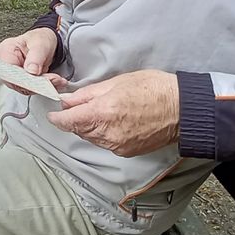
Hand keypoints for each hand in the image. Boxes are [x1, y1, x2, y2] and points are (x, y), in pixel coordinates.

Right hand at [0, 27, 60, 94]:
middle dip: (37, 83)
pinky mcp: (21, 80)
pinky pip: (31, 87)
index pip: (7, 71)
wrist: (46, 42)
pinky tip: (55, 81)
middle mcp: (6, 63)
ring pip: (25, 87)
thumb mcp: (41, 43)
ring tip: (57, 80)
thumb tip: (31, 71)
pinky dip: (44, 86)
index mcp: (6, 50)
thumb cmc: (40, 39)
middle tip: (53, 79)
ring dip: (43, 86)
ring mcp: (13, 73)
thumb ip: (36, 57)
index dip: (22, 78)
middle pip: (16, 82)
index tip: (37, 79)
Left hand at [47, 69, 179, 157]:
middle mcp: (107, 134)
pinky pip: (106, 143)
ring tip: (104, 111)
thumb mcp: (116, 82)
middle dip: (76, 119)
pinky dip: (104, 134)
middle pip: (79, 130)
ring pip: (92, 138)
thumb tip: (68, 101)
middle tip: (80, 105)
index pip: (68, 121)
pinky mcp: (126, 152)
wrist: (181, 109)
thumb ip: (88, 94)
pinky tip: (115, 121)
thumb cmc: (153, 88)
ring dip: (90, 127)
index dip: (57, 118)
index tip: (52, 114)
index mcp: (102, 113)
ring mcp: (117, 146)